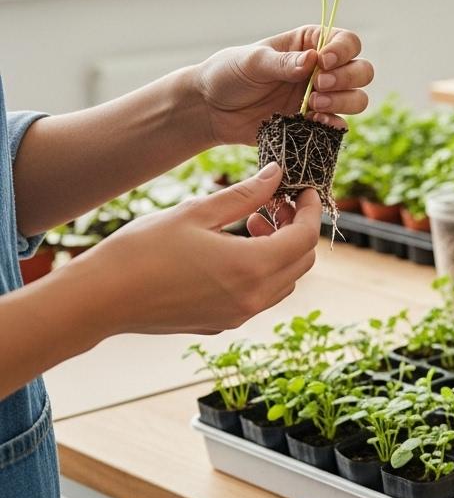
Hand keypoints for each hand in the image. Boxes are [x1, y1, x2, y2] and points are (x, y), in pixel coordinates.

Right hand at [71, 162, 321, 334]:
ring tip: (252, 223)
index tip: (303, 190)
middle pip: (302, 262)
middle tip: (275, 204)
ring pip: (284, 281)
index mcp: (251, 267)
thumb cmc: (142, 250)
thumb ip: (245, 195)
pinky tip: (234, 249)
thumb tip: (277, 174)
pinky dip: (262, 270)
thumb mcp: (196, 212)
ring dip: (280, 250)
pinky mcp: (221, 323)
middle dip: (298, 229)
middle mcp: (253, 298)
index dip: (310, 211)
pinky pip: (260, 296)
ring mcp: (238, 315)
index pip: (305, 238)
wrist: (98, 299)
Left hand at [194, 26, 373, 144]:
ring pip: (358, 98)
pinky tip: (315, 122)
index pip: (347, 42)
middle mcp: (322, 70)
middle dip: (346, 78)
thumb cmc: (228, 75)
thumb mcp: (252, 62)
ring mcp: (321, 98)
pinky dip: (335, 124)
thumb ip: (283, 62)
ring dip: (344, 101)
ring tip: (312, 106)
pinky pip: (340, 125)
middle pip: (362, 70)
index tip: (323, 61)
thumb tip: (313, 59)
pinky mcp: (314, 123)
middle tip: (317, 85)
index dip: (344, 51)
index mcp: (310, 44)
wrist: (211, 110)